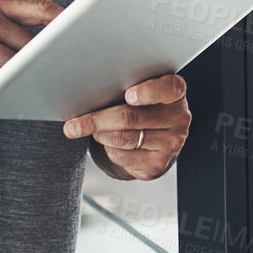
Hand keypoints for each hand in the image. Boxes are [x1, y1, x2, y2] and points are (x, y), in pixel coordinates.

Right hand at [0, 0, 61, 107]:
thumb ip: (9, 31)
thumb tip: (51, 45)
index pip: (39, 8)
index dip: (66, 20)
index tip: (85, 32)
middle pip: (33, 43)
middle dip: (49, 60)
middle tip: (70, 72)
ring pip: (17, 66)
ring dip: (30, 80)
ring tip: (45, 89)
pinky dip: (9, 92)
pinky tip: (17, 99)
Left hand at [63, 73, 189, 180]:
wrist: (155, 139)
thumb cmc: (142, 107)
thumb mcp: (141, 91)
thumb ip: (126, 87)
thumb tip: (88, 92)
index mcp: (176, 94)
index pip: (169, 88)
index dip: (148, 92)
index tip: (128, 95)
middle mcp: (179, 118)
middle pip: (132, 117)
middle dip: (97, 120)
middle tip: (73, 124)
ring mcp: (171, 144)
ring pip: (123, 138)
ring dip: (99, 135)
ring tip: (89, 129)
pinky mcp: (158, 165)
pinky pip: (122, 156)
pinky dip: (107, 149)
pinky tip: (108, 143)